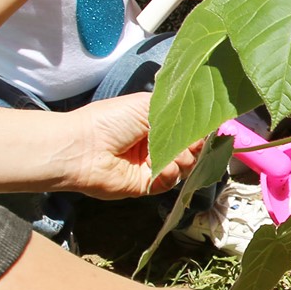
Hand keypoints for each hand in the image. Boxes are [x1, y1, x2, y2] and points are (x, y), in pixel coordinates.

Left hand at [60, 92, 198, 198]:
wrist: (85, 147)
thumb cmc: (112, 120)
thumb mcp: (146, 105)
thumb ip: (175, 112)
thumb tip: (202, 122)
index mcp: (155, 122)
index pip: (187, 127)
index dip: (198, 129)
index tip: (205, 128)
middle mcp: (156, 143)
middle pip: (191, 148)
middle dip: (194, 145)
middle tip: (188, 144)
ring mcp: (153, 165)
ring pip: (185, 166)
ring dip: (184, 160)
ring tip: (171, 155)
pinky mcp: (147, 184)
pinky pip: (170, 181)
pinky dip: (170, 174)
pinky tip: (159, 167)